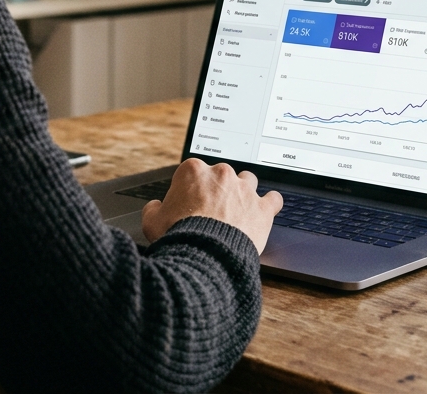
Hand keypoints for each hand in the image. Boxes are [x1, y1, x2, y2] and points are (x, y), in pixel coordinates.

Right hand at [140, 158, 282, 253]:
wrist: (204, 256)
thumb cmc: (178, 237)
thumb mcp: (152, 222)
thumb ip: (153, 209)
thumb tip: (155, 206)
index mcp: (193, 171)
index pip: (194, 172)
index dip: (191, 189)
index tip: (191, 203)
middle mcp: (221, 174)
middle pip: (221, 175)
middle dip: (218, 189)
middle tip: (212, 211)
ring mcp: (244, 189)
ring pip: (248, 180)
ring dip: (244, 191)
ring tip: (238, 209)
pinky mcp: (262, 208)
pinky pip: (274, 199)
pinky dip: (270, 204)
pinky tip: (266, 210)